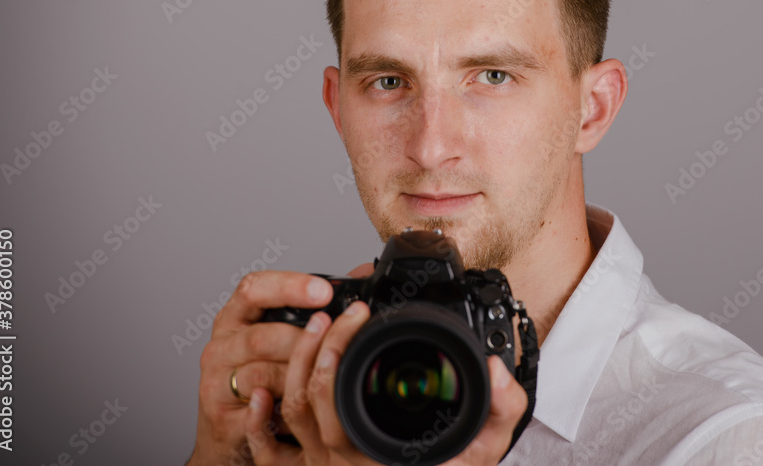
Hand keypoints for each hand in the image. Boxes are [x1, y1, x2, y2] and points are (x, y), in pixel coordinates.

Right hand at [185, 270, 333, 465]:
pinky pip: (259, 411)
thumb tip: (362, 273)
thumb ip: (314, 307)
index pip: (253, 289)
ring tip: (317, 380)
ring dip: (297, 378)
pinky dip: (283, 410)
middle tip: (333, 345)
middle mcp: (222, 345)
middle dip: (303, 342)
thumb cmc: (261, 375)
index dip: (289, 287)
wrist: (230, 430)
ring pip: (262, 374)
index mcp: (236, 317)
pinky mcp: (221, 416)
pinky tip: (298, 407)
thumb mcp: (283, 335)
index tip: (324, 292)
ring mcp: (216, 381)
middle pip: (261, 337)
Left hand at [244, 300, 528, 465]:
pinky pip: (273, 454)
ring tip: (316, 327)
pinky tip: (262, 393)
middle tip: (342, 312)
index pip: (339, 397)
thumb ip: (502, 405)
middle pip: (308, 398)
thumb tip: (496, 369)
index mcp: (380, 451)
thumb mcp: (489, 443)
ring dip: (295, 365)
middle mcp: (347, 460)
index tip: (359, 313)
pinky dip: (260, 423)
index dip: (339, 349)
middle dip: (318, 345)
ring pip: (292, 413)